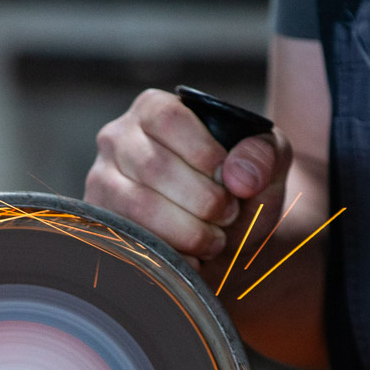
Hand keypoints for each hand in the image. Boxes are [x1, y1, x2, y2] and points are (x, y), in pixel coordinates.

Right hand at [85, 88, 291, 269]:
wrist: (227, 238)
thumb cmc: (240, 191)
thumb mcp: (267, 163)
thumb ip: (264, 155)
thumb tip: (238, 174)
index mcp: (153, 110)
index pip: (167, 119)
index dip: (203, 152)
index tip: (230, 180)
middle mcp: (118, 140)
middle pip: (153, 166)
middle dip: (202, 199)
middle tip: (228, 215)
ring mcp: (103, 183)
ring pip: (138, 207)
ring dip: (188, 231)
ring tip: (215, 239)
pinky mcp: (103, 224)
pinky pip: (132, 242)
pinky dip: (172, 256)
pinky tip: (195, 259)